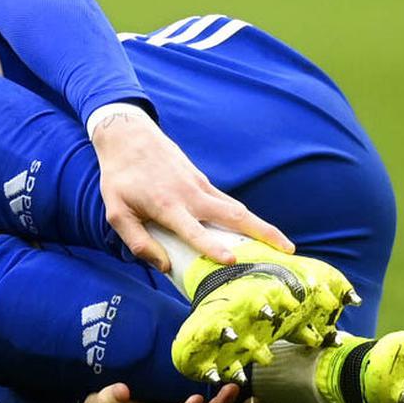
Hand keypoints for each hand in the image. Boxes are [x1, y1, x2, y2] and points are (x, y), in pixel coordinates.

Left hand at [89, 111, 293, 271]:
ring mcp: (201, 186)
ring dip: (261, 226)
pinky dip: (245, 217)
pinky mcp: (203, 181)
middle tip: (287, 253)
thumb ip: (137, 241)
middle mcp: (191, 195)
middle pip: (234, 215)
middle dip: (262, 233)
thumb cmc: (120, 177)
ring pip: (236, 208)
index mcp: (167, 205)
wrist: (128, 136)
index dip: (211, 246)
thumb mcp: (116, 212)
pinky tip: (254, 231)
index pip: (193, 230)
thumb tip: (164, 266)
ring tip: (283, 246)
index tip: (231, 260)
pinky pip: (228, 202)